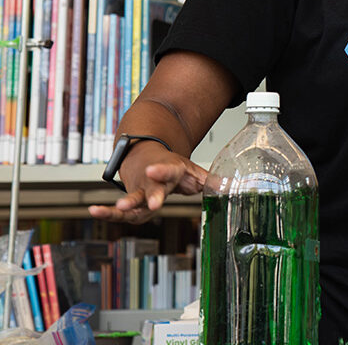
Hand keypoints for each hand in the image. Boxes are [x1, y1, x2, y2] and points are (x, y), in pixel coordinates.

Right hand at [88, 142, 207, 223]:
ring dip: (125, 206)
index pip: (167, 170)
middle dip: (152, 195)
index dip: (161, 171)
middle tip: (153, 203)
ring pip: (133, 200)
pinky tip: (93, 212)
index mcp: (170, 170)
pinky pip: (118, 211)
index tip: (154, 169)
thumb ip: (209, 181)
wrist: (148, 159)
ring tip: (116, 209)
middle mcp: (153, 181)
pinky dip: (106, 213)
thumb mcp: (193, 171)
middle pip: (152, 188)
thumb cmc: (172, 168)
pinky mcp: (131, 202)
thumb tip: (228, 188)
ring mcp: (140, 191)